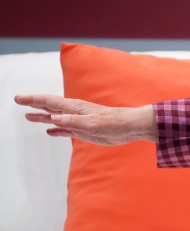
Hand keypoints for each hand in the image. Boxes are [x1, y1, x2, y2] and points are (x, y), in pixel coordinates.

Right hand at [15, 94, 158, 144]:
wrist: (129, 127)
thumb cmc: (113, 122)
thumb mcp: (92, 123)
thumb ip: (72, 121)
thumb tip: (53, 119)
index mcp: (74, 108)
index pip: (49, 102)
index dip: (33, 100)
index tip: (19, 98)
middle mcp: (74, 113)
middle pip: (50, 108)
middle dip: (34, 104)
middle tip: (19, 101)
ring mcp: (78, 122)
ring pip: (56, 119)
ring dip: (42, 118)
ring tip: (28, 117)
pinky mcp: (84, 131)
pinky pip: (66, 130)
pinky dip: (56, 131)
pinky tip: (50, 132)